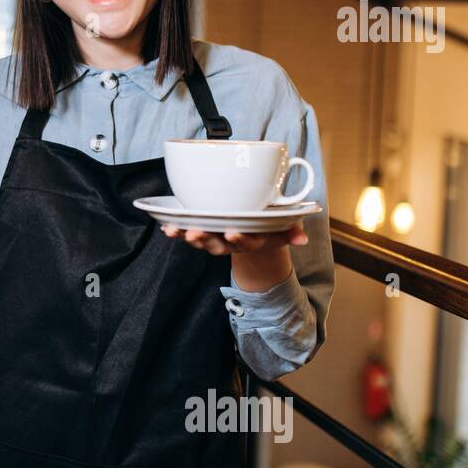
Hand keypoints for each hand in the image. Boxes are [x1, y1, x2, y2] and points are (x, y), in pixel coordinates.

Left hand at [160, 220, 307, 255]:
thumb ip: (291, 229)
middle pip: (218, 245)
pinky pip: (187, 234)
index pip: (248, 242)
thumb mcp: (283, 226)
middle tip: (194, 233)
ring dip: (187, 236)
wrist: (253, 230)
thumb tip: (302, 238)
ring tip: (175, 230)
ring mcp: (216, 239)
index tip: (233, 232)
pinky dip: (176, 232)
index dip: (240, 239)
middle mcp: (232, 243)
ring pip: (201, 241)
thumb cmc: (269, 223)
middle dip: (205, 239)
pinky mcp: (202, 231)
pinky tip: (166, 227)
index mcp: (253, 240)